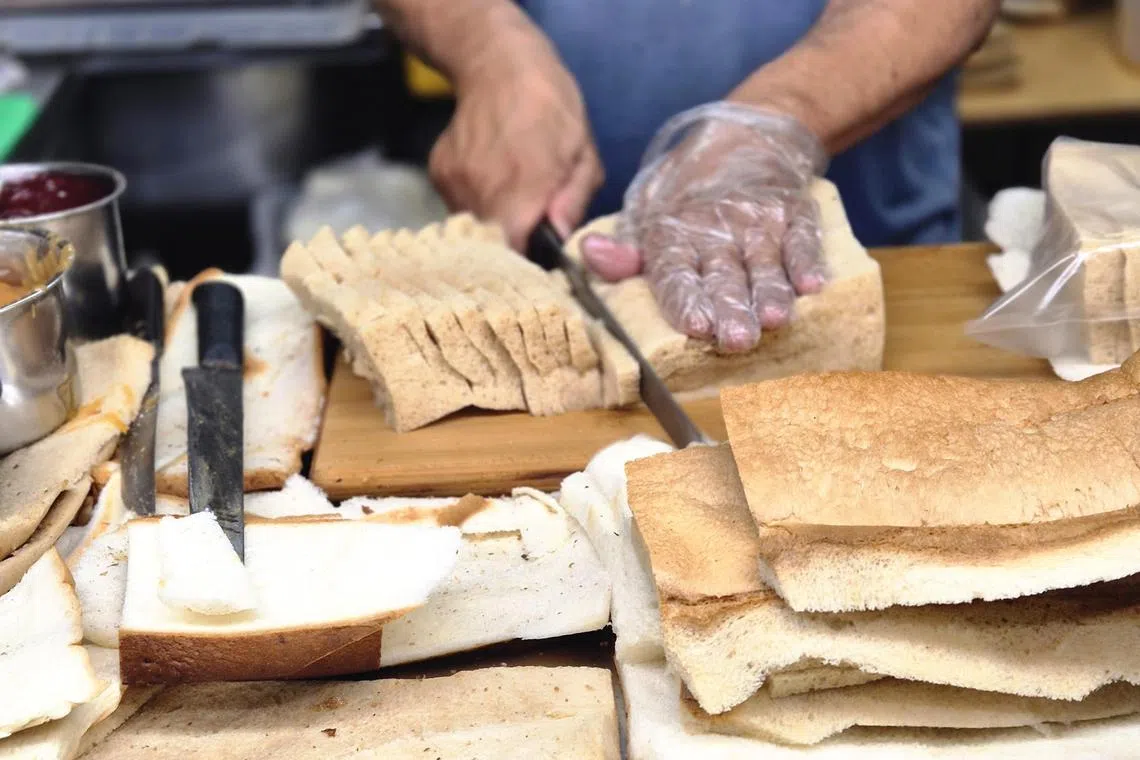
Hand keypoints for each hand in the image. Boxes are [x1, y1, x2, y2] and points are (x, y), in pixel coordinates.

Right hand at [428, 33, 602, 250]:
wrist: (497, 63)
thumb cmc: (552, 106)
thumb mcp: (583, 153)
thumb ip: (573, 202)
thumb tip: (560, 240)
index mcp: (521, 191)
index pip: (515, 257)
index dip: (529, 268)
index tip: (542, 264)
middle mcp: (481, 193)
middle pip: (493, 247)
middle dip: (515, 247)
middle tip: (533, 232)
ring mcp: (455, 185)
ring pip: (476, 228)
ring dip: (497, 223)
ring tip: (515, 197)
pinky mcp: (439, 175)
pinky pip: (460, 206)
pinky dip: (479, 203)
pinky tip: (494, 178)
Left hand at [581, 103, 828, 352]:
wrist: (744, 137)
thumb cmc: (686, 195)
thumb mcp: (644, 214)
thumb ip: (623, 250)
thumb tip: (590, 253)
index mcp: (674, 237)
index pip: (676, 274)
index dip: (686, 299)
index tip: (695, 325)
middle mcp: (716, 232)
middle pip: (723, 277)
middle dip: (731, 308)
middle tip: (736, 339)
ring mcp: (758, 224)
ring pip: (764, 264)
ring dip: (770, 292)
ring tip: (775, 318)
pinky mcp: (793, 215)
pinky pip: (802, 239)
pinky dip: (807, 261)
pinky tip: (812, 284)